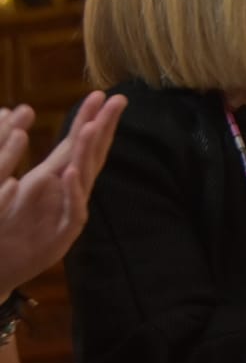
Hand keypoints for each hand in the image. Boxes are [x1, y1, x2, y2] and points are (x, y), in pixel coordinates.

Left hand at [0, 92, 126, 292]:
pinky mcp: (63, 234)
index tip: (103, 94)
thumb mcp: (11, 184)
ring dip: (88, 152)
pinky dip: (72, 190)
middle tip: (117, 100)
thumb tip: (13, 113)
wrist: (2, 268)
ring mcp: (69, 211)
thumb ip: (11, 153)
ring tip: (92, 127)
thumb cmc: (6, 228)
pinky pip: (72, 209)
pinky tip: (70, 171)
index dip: (91, 118)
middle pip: (90, 154)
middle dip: (102, 126)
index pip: (79, 143)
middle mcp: (70, 191)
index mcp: (57, 177)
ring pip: (84, 177)